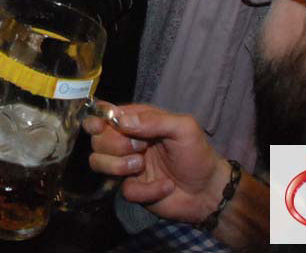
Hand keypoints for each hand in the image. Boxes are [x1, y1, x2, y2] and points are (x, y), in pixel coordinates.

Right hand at [84, 103, 228, 225]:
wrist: (209, 191)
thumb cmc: (197, 153)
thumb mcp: (183, 128)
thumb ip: (154, 120)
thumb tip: (120, 121)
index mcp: (136, 122)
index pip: (104, 114)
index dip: (97, 118)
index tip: (101, 126)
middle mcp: (126, 142)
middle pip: (97, 139)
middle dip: (115, 144)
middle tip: (142, 148)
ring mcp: (126, 166)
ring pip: (97, 162)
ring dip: (119, 165)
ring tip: (142, 166)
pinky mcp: (133, 190)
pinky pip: (124, 189)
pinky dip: (147, 189)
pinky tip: (165, 186)